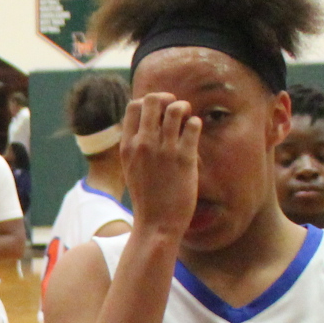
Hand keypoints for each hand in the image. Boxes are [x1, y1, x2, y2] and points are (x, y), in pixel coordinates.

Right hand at [123, 93, 201, 240]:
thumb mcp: (131, 168)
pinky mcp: (184, 158)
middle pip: (154, 99)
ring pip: (176, 108)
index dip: (149, 103)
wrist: (156, 223)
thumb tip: (147, 126)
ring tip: (187, 121)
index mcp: (127, 145)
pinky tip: (194, 133)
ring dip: (185, 109)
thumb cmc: (147, 197)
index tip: (158, 113)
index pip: (134, 105)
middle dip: (168, 100)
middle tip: (176, 113)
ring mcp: (164, 150)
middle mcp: (143, 143)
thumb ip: (136, 146)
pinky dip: (196, 124)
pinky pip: (193, 125)